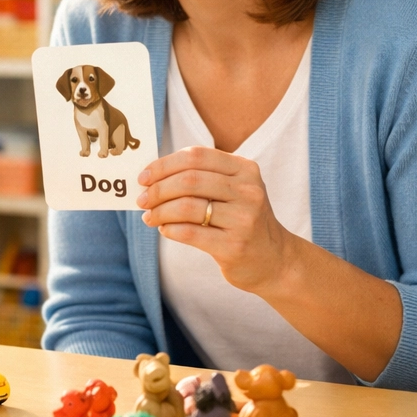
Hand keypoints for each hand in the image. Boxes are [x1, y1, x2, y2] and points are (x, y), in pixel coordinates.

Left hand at [136, 146, 291, 294]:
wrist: (274, 260)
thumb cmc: (240, 219)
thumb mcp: (231, 190)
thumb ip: (199, 178)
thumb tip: (150, 177)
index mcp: (244, 169)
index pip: (195, 156)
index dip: (164, 165)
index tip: (144, 177)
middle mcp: (248, 191)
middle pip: (189, 179)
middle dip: (158, 189)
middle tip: (142, 199)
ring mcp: (244, 219)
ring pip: (187, 207)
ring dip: (160, 211)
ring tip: (149, 217)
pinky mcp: (235, 246)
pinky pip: (190, 232)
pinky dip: (170, 229)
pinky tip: (164, 229)